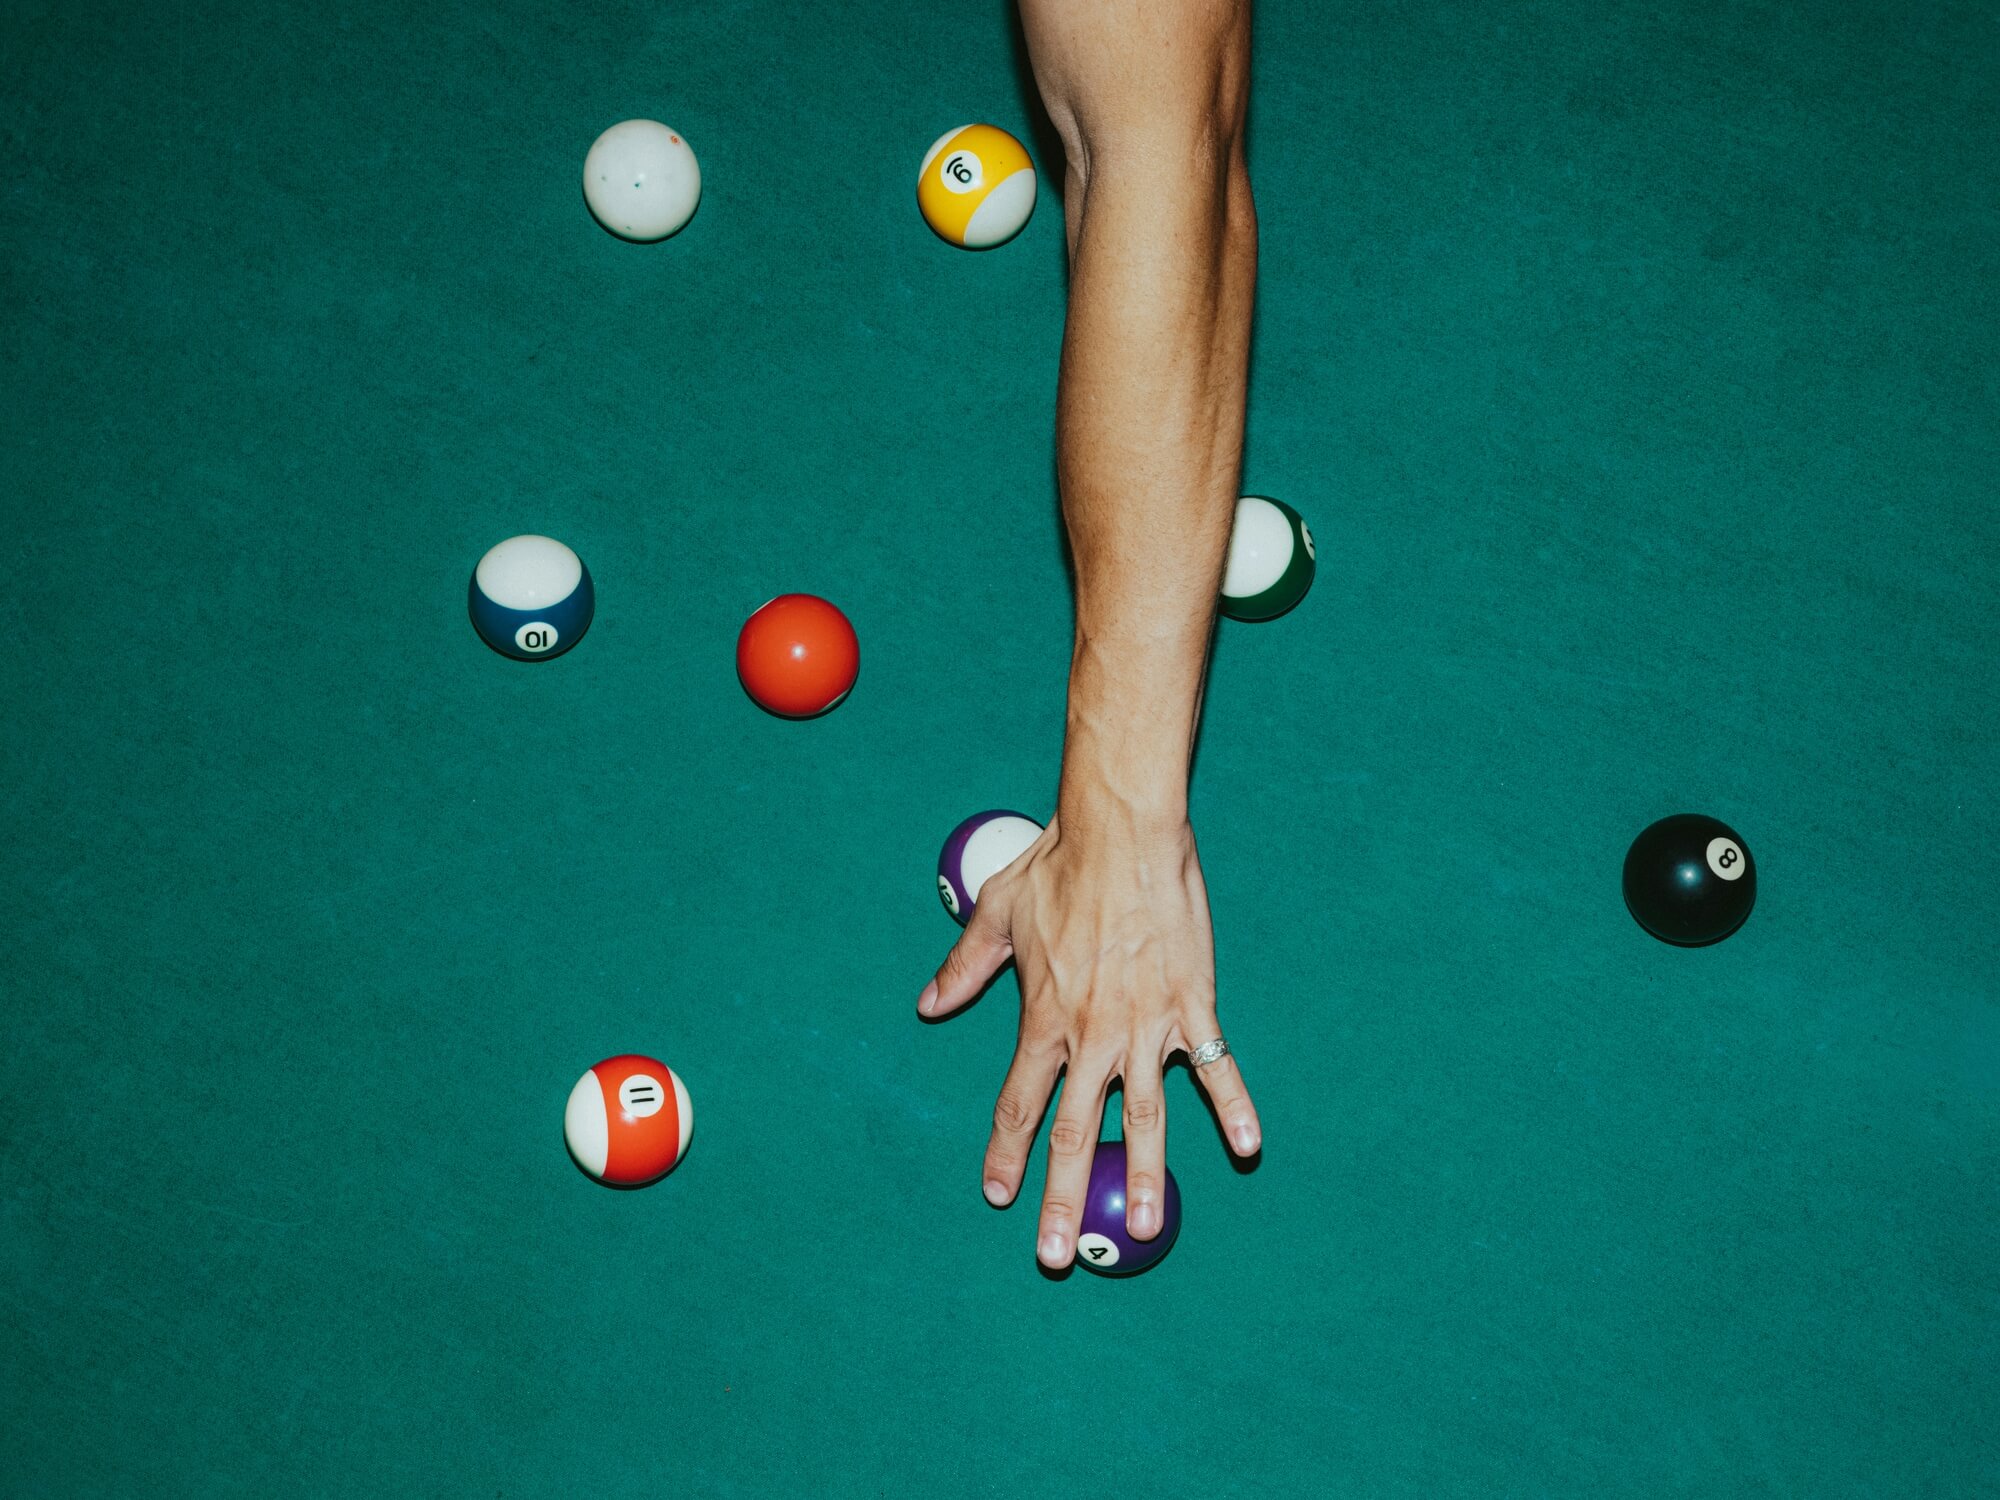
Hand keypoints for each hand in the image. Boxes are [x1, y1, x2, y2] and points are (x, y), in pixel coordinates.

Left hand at [918, 813, 1261, 1268]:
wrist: (1122, 832)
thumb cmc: (1057, 866)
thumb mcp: (994, 914)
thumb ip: (963, 968)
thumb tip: (927, 1004)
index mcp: (1043, 1017)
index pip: (1020, 1103)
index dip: (1008, 1154)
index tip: (1000, 1198)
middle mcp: (1092, 1034)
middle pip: (1076, 1129)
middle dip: (1065, 1196)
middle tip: (1059, 1254)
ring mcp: (1146, 1025)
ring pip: (1146, 1115)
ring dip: (1146, 1174)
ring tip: (1143, 1228)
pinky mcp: (1194, 1004)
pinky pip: (1218, 1066)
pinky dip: (1235, 1105)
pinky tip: (1248, 1145)